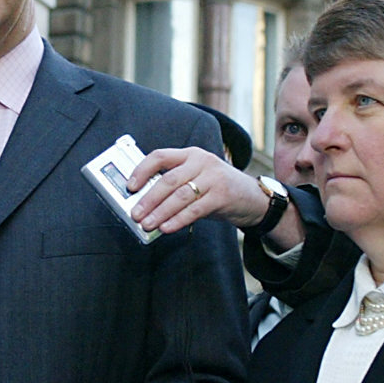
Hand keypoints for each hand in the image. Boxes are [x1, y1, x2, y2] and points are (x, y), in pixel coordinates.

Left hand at [126, 147, 301, 249]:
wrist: (253, 198)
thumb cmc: (218, 190)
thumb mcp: (197, 179)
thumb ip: (175, 187)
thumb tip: (146, 206)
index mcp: (191, 154)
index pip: (160, 156)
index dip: (142, 170)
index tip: (130, 187)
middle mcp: (201, 162)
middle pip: (168, 180)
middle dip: (148, 199)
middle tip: (135, 213)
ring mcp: (213, 177)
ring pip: (180, 196)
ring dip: (160, 212)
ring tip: (147, 224)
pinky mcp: (222, 195)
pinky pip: (195, 209)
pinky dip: (178, 220)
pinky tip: (167, 228)